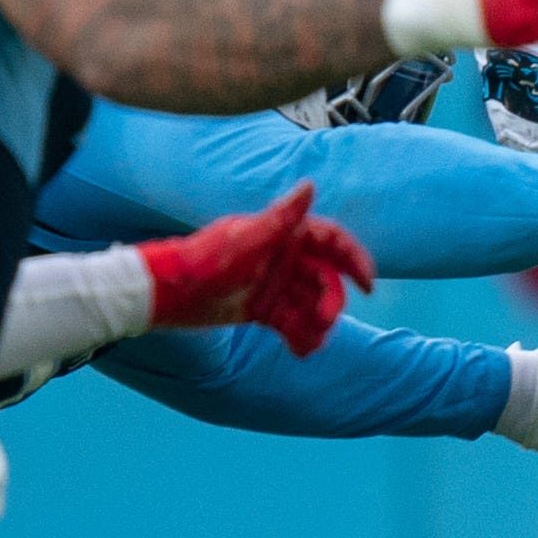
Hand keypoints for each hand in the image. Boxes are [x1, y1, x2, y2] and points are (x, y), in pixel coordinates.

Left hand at [137, 183, 376, 356]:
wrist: (168, 294)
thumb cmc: (205, 261)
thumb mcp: (246, 240)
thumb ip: (281, 217)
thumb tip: (309, 185)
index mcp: (284, 235)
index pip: (331, 243)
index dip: (354, 260)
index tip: (368, 286)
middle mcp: (283, 258)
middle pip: (325, 279)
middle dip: (330, 303)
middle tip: (324, 322)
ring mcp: (274, 284)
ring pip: (310, 305)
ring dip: (316, 325)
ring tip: (308, 345)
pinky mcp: (263, 309)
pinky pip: (292, 323)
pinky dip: (300, 337)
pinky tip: (301, 352)